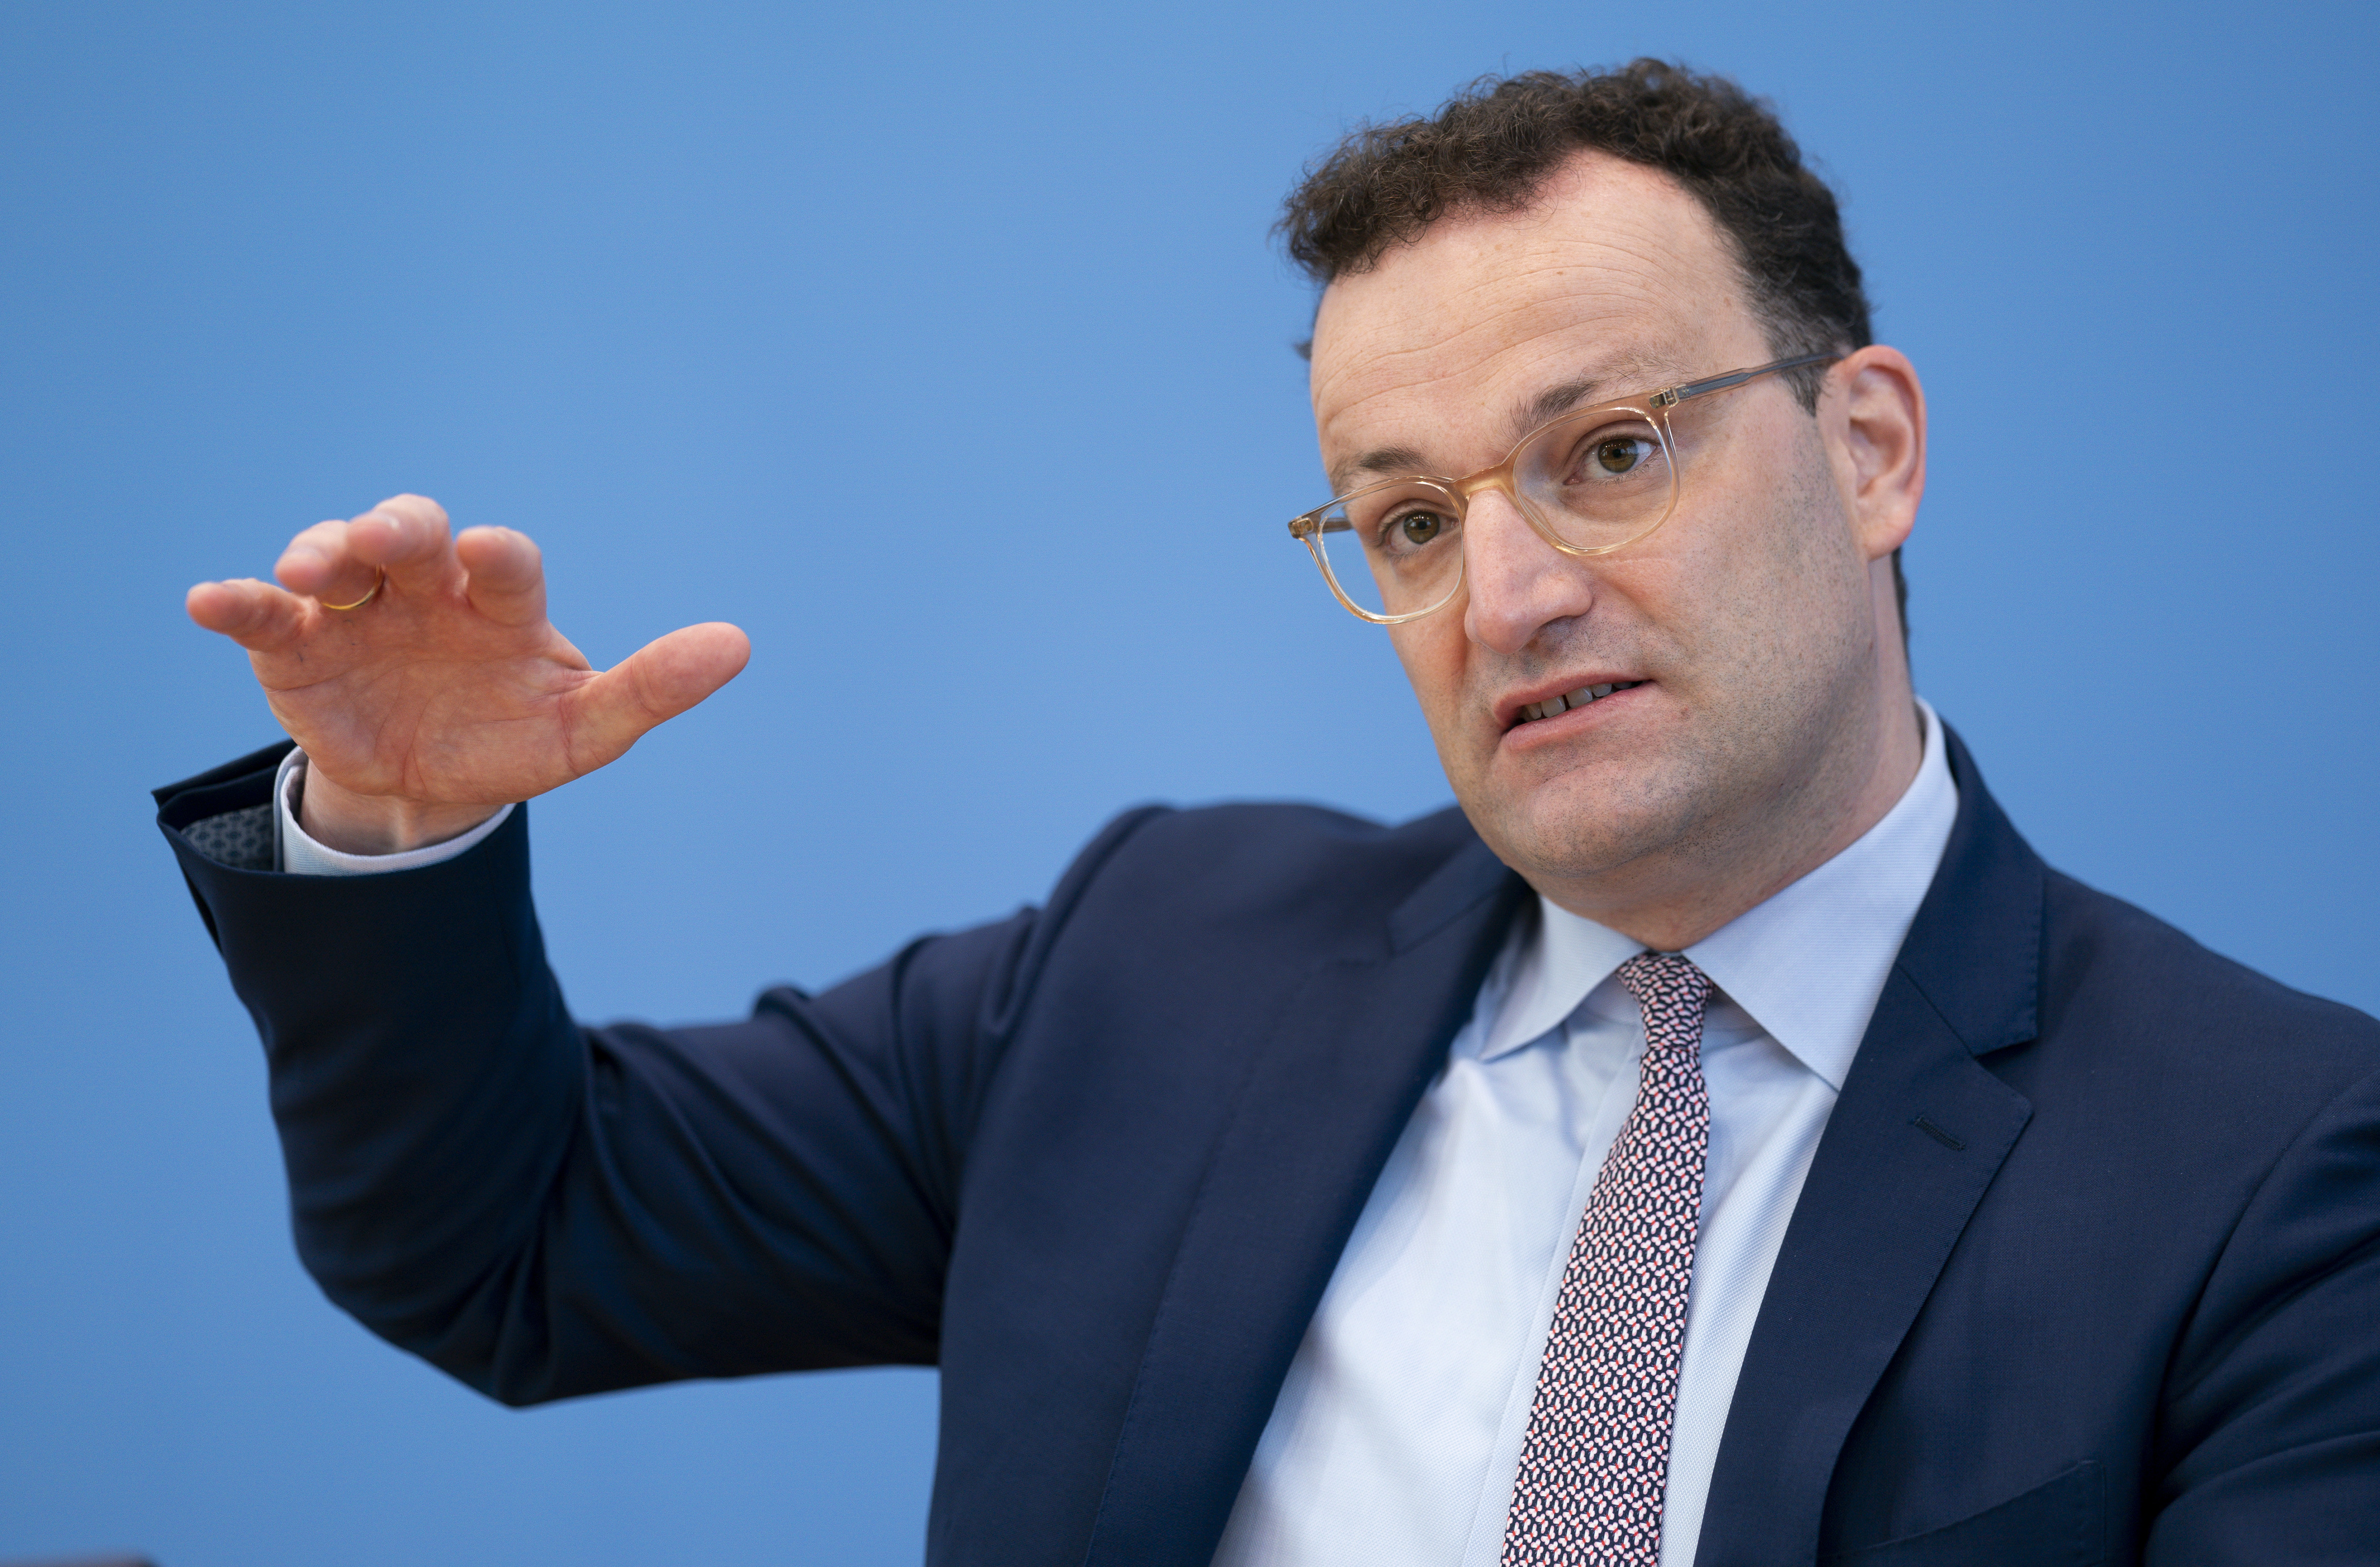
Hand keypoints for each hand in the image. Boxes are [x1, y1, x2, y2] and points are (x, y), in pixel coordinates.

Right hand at [186, 495, 749, 853]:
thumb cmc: (516, 738)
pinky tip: (208, 600)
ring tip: (311, 570)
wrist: (437, 786)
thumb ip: (654, 687)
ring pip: (334, 559)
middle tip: (384, 538)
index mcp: (498, 601)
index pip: (501, 561)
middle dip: (397, 529)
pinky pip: (263, 614)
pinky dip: (237, 602)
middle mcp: (426, 589)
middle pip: (411, 534)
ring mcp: (358, 612)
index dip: (494, 555)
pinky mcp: (297, 646)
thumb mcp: (586, 729)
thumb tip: (737, 647)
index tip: (488, 558)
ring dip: (321, 554)